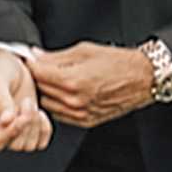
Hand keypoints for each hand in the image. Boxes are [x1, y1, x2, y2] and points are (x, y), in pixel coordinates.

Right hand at [0, 50, 52, 151]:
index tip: (22, 116)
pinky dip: (45, 130)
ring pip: (28, 145)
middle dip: (26, 125)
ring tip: (30, 103)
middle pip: (14, 145)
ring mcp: (13, 130)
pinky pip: (40, 142)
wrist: (12, 61)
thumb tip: (6, 121)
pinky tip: (40, 112)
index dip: (12, 133)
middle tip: (26, 101)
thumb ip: (1, 99)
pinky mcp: (28, 127)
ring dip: (35, 126)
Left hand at [28, 41, 154, 128]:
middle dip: (38, 78)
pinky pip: (60, 115)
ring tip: (54, 81)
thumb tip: (36, 56)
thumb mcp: (85, 51)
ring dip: (47, 93)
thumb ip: (57, 56)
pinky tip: (65, 93)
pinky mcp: (86, 121)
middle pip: (40, 90)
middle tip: (40, 68)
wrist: (142, 78)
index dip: (31, 65)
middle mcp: (74, 100)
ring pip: (47, 105)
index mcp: (72, 80)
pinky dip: (58, 104)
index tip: (29, 60)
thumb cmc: (118, 62)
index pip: (38, 74)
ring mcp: (80, 113)